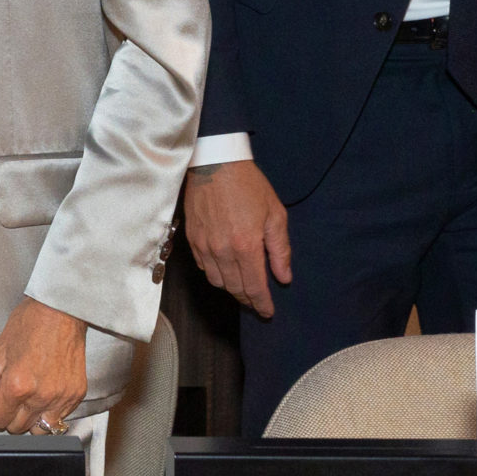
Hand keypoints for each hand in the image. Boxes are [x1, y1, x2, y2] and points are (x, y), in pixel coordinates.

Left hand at [0, 296, 88, 434]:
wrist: (61, 310)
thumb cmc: (28, 325)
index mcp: (17, 386)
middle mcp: (41, 397)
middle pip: (18, 428)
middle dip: (11, 414)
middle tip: (13, 393)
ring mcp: (61, 398)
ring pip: (41, 430)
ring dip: (32, 418)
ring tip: (31, 397)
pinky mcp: (77, 395)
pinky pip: (60, 419)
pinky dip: (50, 411)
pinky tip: (46, 391)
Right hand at [184, 159, 291, 317]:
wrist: (215, 163)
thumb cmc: (248, 185)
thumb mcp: (275, 214)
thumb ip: (280, 249)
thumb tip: (283, 277)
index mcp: (246, 246)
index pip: (255, 287)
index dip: (262, 304)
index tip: (268, 312)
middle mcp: (223, 251)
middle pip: (235, 289)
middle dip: (248, 300)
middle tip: (257, 303)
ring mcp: (204, 246)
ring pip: (217, 282)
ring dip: (231, 289)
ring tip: (242, 289)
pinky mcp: (192, 239)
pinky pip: (204, 268)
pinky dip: (215, 275)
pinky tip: (224, 271)